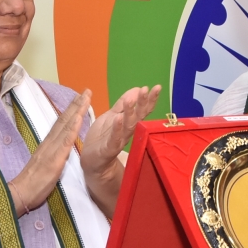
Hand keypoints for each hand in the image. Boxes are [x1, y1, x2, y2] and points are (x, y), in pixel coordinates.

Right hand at [9, 91, 91, 215]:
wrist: (21, 193)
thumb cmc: (33, 184)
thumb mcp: (46, 166)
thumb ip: (52, 155)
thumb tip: (59, 149)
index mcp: (48, 145)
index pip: (61, 124)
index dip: (70, 110)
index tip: (79, 98)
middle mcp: (49, 143)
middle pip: (64, 119)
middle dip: (76, 104)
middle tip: (86, 90)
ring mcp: (52, 149)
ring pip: (65, 126)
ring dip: (76, 110)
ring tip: (85, 97)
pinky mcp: (54, 159)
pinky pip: (65, 141)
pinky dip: (72, 129)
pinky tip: (79, 118)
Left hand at [80, 85, 161, 214]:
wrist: (91, 160)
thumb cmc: (103, 137)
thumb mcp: (112, 116)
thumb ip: (123, 104)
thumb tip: (137, 89)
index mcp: (128, 124)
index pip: (141, 111)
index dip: (149, 100)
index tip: (156, 87)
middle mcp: (127, 133)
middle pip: (138, 118)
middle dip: (143, 104)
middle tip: (147, 90)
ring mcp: (118, 142)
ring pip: (127, 127)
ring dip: (131, 113)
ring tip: (132, 100)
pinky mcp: (107, 150)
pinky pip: (113, 140)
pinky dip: (117, 129)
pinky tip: (119, 118)